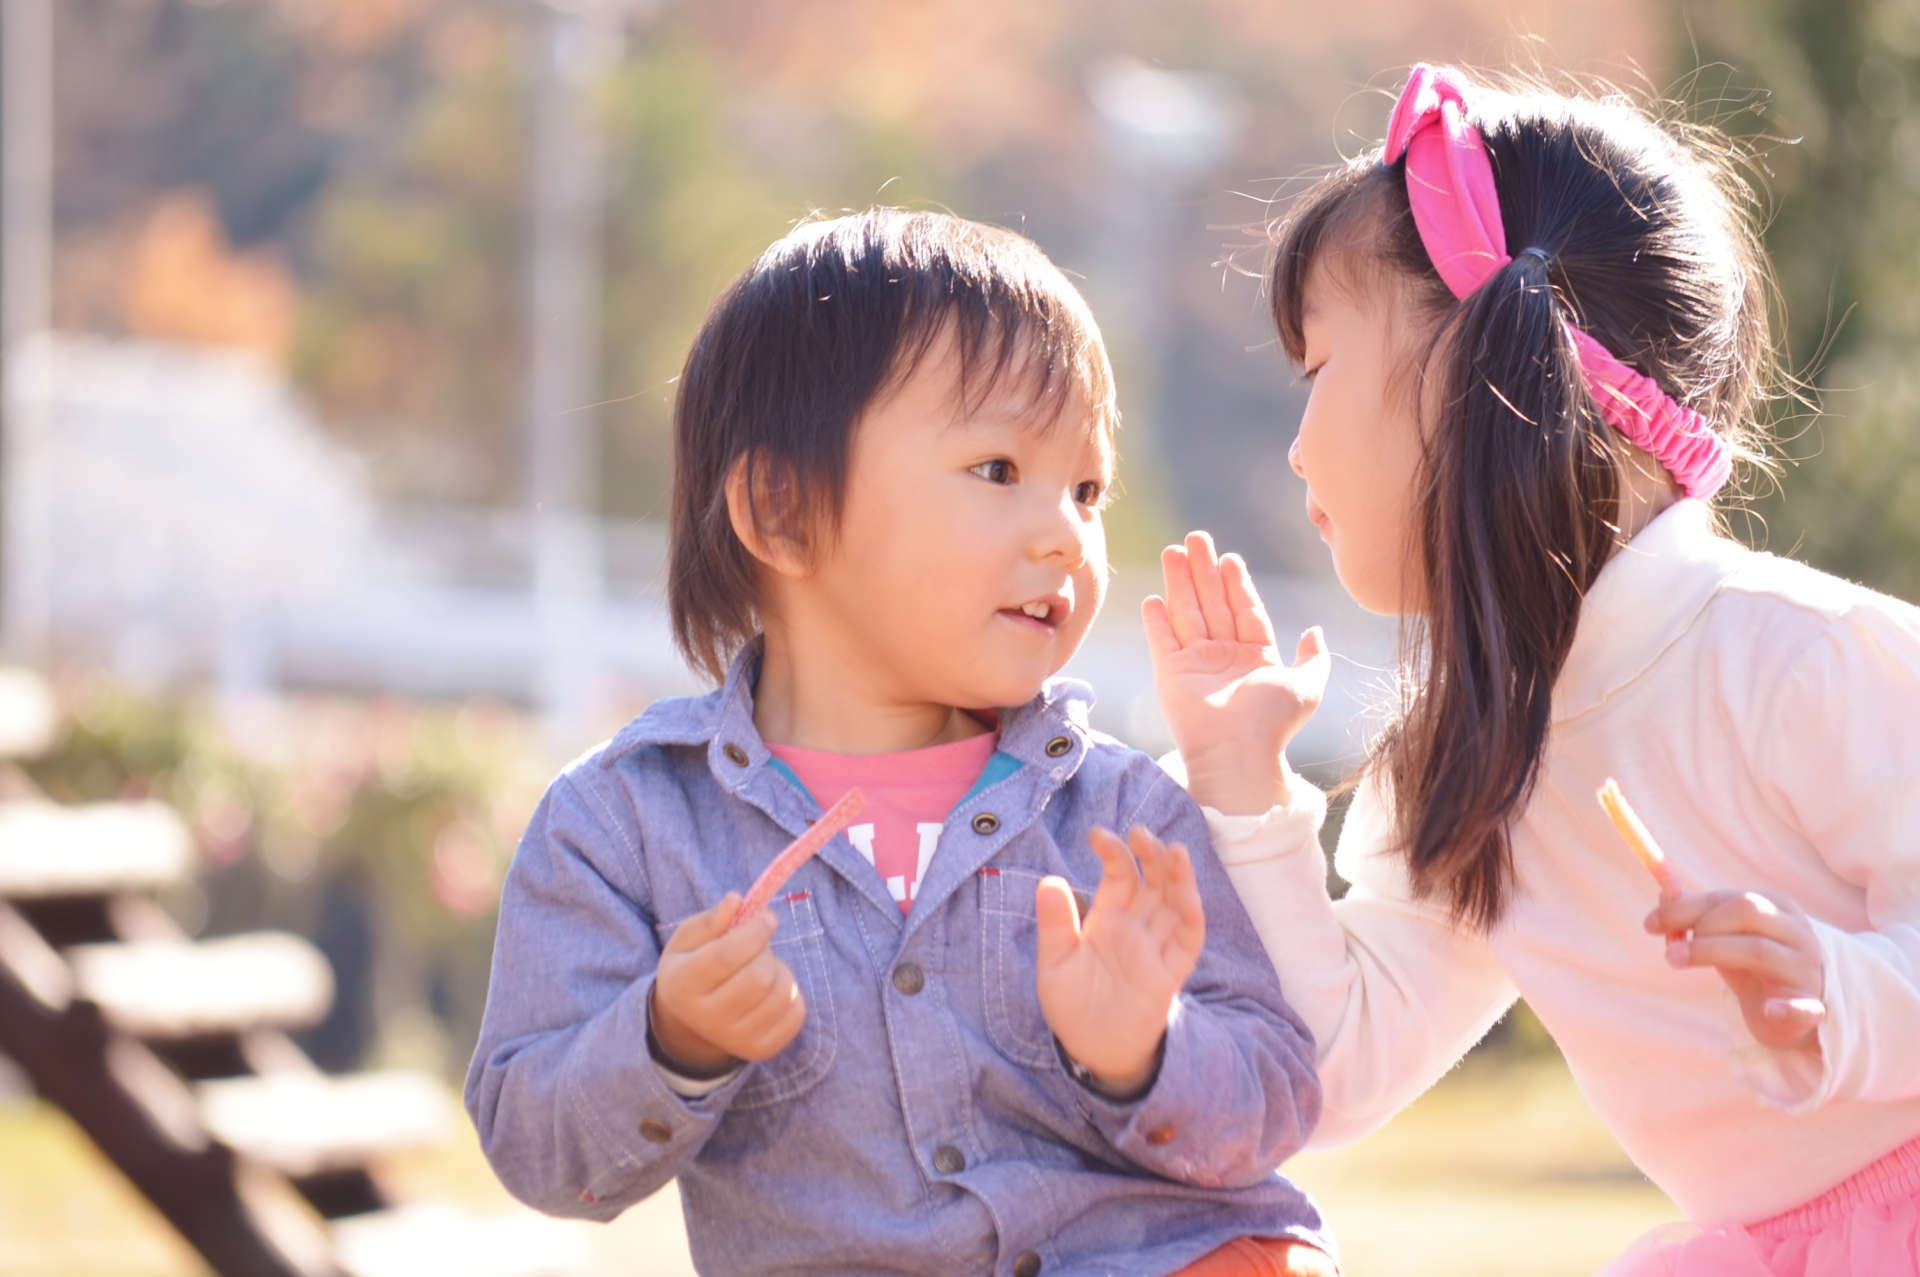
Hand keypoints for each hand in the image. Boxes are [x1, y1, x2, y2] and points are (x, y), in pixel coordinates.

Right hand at [651, 893, 806, 1072]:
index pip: (727, 956)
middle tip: (758, 946)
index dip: (754, 931)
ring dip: (780, 970)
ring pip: (782, 994)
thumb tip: (736, 900)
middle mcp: (706, 1019)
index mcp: (682, 985)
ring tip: (762, 968)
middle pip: (758, 977)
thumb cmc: (693, 968)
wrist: (691, 1024)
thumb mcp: (689, 940)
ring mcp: (735, 1040)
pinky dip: (792, 993)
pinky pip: (797, 1013)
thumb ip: (713, 919)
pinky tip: (771, 990)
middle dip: (766, 951)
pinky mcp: (761, 1050)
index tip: (767, 916)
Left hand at [1035, 825, 1205, 1092]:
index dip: (1114, 852)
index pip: (1119, 876)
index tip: (1098, 833)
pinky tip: (1187, 894)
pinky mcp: (1169, 974)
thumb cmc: (1073, 1005)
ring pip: (1175, 904)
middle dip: (1150, 855)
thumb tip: (1048, 880)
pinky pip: (1187, 941)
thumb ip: (1055, 925)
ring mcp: (1155, 949)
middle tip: (1141, 832)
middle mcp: (1136, 928)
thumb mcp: (1054, 963)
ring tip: (1173, 850)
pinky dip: (1190, 916)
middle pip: (1153, 882)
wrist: (1091, 1050)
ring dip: (1177, 877)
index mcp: (1108, 920)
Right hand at [1144, 531, 1330, 814]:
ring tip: (1173, 550)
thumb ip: (1314, 657)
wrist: (1237, 753)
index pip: (1245, 610)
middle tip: (1196, 538)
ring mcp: (1196, 665)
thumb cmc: (1273, 723)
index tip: (1229, 558)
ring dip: (1180, 582)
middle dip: (1204, 571)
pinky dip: (1157, 619)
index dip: (1237, 583)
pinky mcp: (1170, 674)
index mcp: (1256, 658)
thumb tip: (1315, 631)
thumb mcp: (1307, 686)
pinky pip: (1162, 640)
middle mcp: (1224, 658)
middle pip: (1213, 604)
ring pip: (1187, 613)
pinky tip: (1153, 597)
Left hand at [1647, 890, 1825, 1051]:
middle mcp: (1796, 932)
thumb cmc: (1753, 966)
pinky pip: (1805, 1008)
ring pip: (1759, 951)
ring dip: (1710, 952)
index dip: (1685, 908)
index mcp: (1777, 908)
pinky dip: (1788, 1009)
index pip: (1727, 898)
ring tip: (1675, 960)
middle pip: (1747, 912)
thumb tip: (1663, 894)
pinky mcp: (1811, 1008)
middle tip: (1670, 949)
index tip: (1650, 923)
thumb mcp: (1725, 937)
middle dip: (1701, 927)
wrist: (1790, 1014)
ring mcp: (1806, 969)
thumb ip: (1698, 916)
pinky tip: (1771, 1010)